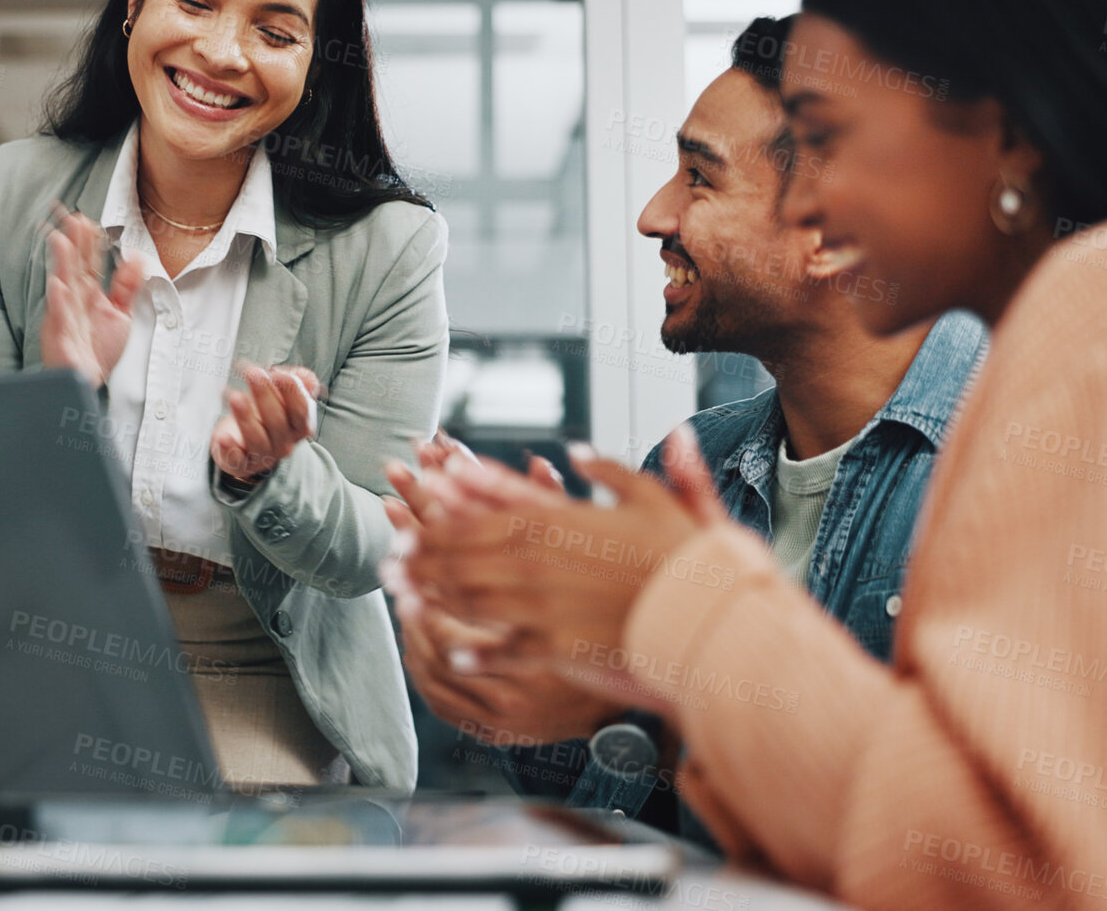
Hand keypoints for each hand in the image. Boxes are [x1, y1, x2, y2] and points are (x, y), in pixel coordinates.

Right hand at [40, 203, 144, 387]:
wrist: (88, 382)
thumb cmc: (98, 350)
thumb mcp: (120, 314)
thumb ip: (127, 286)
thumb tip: (137, 257)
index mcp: (89, 294)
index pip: (88, 262)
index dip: (88, 242)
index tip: (87, 219)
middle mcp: (74, 301)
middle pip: (74, 267)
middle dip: (73, 243)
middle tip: (72, 218)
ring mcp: (65, 318)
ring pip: (63, 286)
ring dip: (61, 263)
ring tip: (60, 241)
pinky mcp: (60, 337)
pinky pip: (59, 318)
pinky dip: (58, 303)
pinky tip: (58, 286)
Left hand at [211, 364, 320, 483]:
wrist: (244, 441)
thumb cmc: (265, 414)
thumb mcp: (283, 395)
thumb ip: (298, 382)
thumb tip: (308, 381)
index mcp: (299, 426)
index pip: (300, 410)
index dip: (291, 391)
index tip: (276, 373)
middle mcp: (284, 443)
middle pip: (277, 421)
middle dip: (264, 395)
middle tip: (252, 374)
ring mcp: (263, 455)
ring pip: (257, 440)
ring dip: (246, 417)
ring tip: (236, 397)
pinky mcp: (241, 463)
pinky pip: (237, 459)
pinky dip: (229, 448)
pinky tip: (223, 436)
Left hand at [383, 427, 725, 698]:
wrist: (715, 618)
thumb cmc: (692, 560)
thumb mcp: (657, 500)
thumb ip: (613, 471)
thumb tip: (577, 451)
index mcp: (563, 520)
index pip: (494, 504)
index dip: (454, 499)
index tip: (423, 493)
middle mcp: (543, 560)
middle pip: (470, 551)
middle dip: (426, 550)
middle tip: (391, 552)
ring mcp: (544, 604)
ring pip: (472, 596)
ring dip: (432, 594)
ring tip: (400, 594)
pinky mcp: (555, 646)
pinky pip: (503, 649)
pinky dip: (474, 651)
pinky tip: (448, 654)